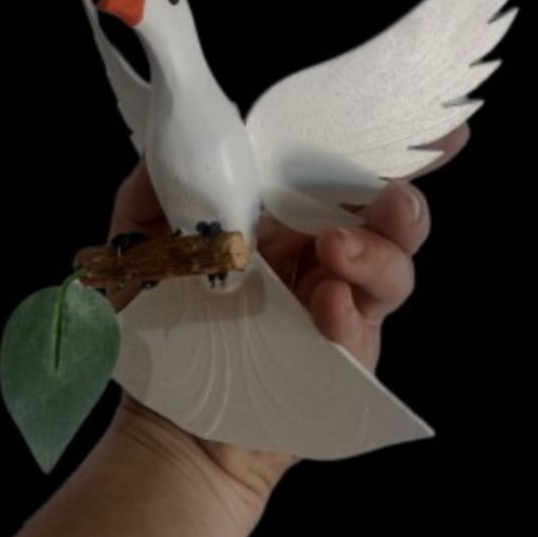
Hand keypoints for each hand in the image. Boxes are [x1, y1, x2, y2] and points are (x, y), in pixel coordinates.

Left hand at [105, 126, 468, 519]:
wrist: (166, 422)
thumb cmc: (152, 329)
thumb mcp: (137, 245)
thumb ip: (154, 186)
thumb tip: (175, 131)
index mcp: (274, 218)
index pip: (327, 172)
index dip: (358, 144)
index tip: (387, 114)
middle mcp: (314, 253)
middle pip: (381, 212)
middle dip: (400, 195)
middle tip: (391, 191)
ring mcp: (335, 301)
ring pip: (394, 264)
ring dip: (379, 250)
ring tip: (338, 249)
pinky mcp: (343, 352)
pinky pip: (366, 324)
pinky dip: (352, 310)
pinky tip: (327, 305)